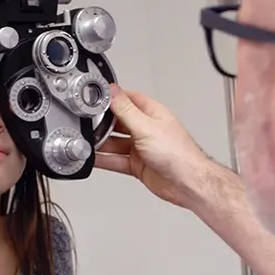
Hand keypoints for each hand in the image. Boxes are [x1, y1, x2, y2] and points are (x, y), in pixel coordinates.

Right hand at [95, 85, 212, 208]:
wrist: (187, 183)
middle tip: (88, 125)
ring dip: (102, 144)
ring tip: (87, 143)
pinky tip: (94, 159)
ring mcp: (141, 147)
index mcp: (152, 113)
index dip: (111, 99)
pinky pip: (116, 160)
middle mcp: (146, 129)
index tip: (95, 99)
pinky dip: (105, 160)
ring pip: (115, 143)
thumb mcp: (146, 127)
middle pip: (118, 122)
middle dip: (103, 124)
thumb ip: (126, 110)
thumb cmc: (178, 153)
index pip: (127, 99)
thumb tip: (112, 91)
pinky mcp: (137, 164)